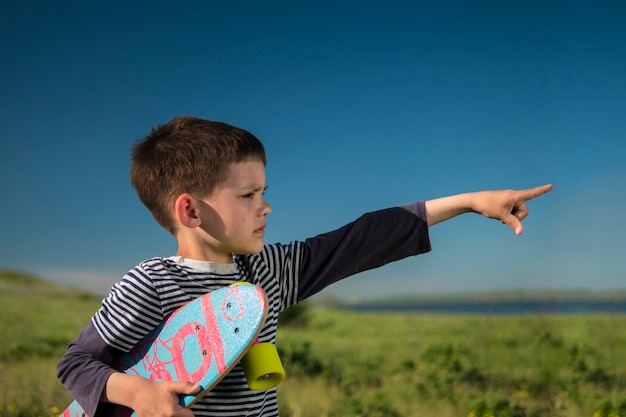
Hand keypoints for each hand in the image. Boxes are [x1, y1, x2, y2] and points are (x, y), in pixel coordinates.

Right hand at [103, 373, 199, 416]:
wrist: (138, 394)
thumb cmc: (157, 389)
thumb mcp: (172, 386)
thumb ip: (185, 387)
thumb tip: (198, 388)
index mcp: (172, 411)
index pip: (189, 416)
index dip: (188, 412)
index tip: (185, 408)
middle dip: (180, 415)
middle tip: (174, 408)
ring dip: (172, 416)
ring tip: (166, 410)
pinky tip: (160, 413)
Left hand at [425, 183, 552, 234]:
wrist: (473, 201)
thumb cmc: (487, 205)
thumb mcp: (501, 215)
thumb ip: (512, 223)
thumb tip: (520, 232)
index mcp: (515, 195)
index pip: (532, 193)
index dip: (542, 190)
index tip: (551, 186)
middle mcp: (514, 196)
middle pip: (524, 211)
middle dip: (516, 217)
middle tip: (503, 215)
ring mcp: (509, 200)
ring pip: (517, 214)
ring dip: (510, 217)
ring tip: (498, 213)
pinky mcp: (504, 204)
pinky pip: (510, 213)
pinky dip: (506, 216)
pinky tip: (496, 214)